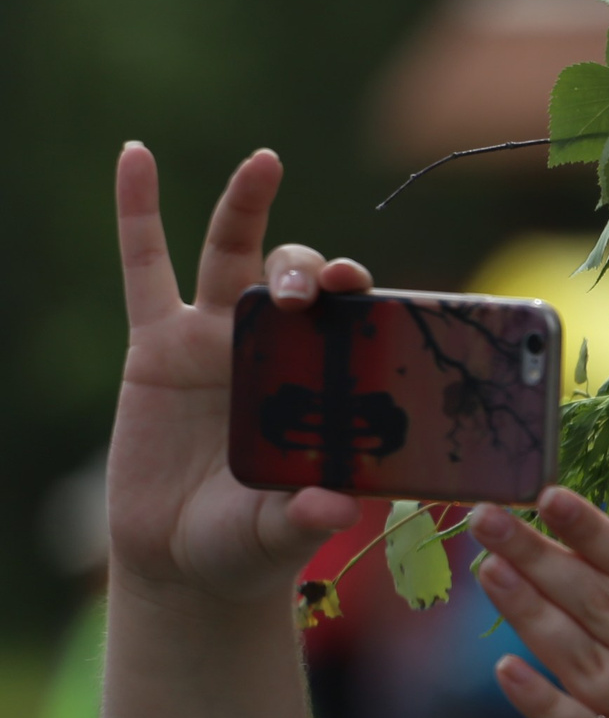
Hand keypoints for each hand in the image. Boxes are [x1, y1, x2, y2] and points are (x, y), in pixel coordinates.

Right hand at [109, 144, 371, 607]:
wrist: (184, 561)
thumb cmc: (250, 545)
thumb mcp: (279, 535)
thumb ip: (304, 518)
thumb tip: (333, 508)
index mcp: (324, 382)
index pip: (353, 321)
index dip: (363, 296)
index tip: (365, 287)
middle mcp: (277, 349)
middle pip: (298, 279)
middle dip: (308, 270)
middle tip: (310, 291)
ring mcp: (215, 339)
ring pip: (233, 255)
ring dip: (248, 207)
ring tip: (265, 166)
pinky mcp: (155, 344)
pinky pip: (143, 266)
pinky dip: (137, 210)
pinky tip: (134, 157)